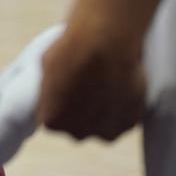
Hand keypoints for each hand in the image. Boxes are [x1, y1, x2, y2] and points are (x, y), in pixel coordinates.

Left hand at [37, 13, 146, 140]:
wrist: (108, 43)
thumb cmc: (73, 49)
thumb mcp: (45, 64)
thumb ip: (49, 86)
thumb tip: (53, 86)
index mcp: (53, 120)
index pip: (52, 117)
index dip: (58, 101)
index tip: (64, 87)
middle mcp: (78, 132)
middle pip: (76, 125)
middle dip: (79, 109)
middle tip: (84, 85)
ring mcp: (106, 130)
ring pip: (101, 125)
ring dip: (101, 110)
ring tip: (103, 84)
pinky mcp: (130, 122)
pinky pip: (122, 118)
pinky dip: (121, 106)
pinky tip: (118, 87)